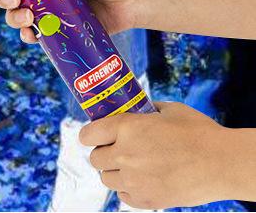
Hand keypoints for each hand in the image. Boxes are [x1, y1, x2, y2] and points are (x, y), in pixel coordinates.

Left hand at [81, 102, 233, 208]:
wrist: (221, 163)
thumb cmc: (197, 132)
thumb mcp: (167, 109)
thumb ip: (145, 110)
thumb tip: (135, 109)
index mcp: (127, 128)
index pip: (88, 135)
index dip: (89, 135)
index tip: (94, 135)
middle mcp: (125, 155)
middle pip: (95, 159)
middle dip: (103, 152)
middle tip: (116, 149)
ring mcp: (135, 181)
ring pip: (107, 180)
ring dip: (114, 172)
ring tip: (131, 165)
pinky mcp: (148, 201)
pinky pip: (124, 197)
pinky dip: (128, 190)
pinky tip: (142, 180)